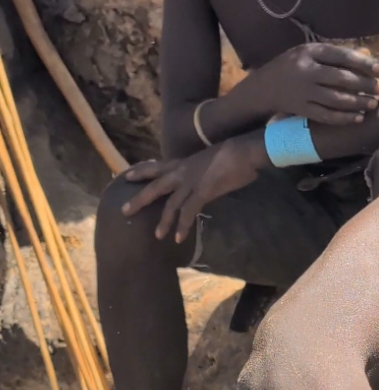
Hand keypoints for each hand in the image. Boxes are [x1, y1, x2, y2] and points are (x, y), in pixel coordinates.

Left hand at [122, 134, 268, 242]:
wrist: (243, 151)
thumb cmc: (232, 154)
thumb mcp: (208, 161)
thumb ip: (200, 171)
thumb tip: (201, 180)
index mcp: (183, 162)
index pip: (156, 166)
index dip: (140, 171)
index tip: (126, 176)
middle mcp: (182, 171)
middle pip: (155, 186)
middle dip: (139, 199)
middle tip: (125, 210)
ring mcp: (191, 182)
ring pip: (170, 203)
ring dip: (163, 221)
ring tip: (157, 235)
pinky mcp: (202, 192)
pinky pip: (188, 212)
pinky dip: (183, 226)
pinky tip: (178, 238)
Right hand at [242, 42, 378, 124]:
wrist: (264, 87)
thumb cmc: (292, 66)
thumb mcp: (309, 53)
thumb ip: (334, 55)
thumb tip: (365, 55)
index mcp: (309, 52)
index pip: (341, 55)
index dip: (363, 62)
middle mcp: (306, 71)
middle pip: (341, 78)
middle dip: (364, 84)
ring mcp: (304, 92)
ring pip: (336, 99)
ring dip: (358, 102)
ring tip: (373, 104)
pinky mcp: (302, 109)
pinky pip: (327, 116)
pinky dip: (344, 118)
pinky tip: (358, 118)